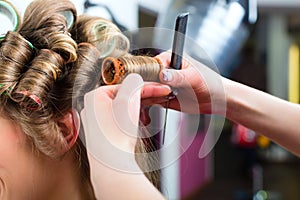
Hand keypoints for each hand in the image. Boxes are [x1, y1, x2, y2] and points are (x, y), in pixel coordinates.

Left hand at [80, 74, 166, 199]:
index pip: (127, 85)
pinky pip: (120, 120)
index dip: (147, 87)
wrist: (113, 165)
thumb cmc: (118, 136)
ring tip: (145, 120)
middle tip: (158, 100)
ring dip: (138, 110)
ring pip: (124, 108)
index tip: (161, 90)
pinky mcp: (102, 133)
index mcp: (95, 96)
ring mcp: (96, 121)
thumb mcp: (127, 101)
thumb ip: (132, 83)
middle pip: (125, 96)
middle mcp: (92, 108)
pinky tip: (135, 128)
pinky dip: (131, 121)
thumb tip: (135, 78)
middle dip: (144, 99)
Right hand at [143, 51, 225, 114]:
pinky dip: (154, 103)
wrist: (216, 99)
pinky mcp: (161, 95)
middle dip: (151, 87)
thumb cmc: (210, 83)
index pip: (152, 65)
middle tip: (166, 93)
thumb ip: (178, 77)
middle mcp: (163, 70)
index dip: (152, 75)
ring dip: (153, 96)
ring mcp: (161, 84)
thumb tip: (164, 75)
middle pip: (146, 78)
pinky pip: (151, 99)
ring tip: (169, 97)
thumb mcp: (194, 78)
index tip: (160, 84)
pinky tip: (165, 102)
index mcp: (170, 58)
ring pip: (147, 90)